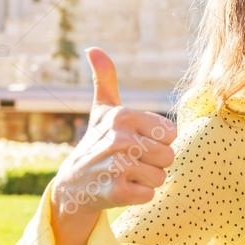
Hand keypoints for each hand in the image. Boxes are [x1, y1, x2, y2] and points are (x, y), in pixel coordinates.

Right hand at [50, 47, 177, 217]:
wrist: (73, 185)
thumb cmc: (97, 142)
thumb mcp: (103, 110)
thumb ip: (105, 79)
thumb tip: (93, 48)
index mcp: (124, 116)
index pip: (171, 133)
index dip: (158, 141)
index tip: (138, 142)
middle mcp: (120, 138)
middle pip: (168, 156)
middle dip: (154, 163)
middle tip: (131, 162)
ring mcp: (116, 166)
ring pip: (161, 177)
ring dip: (147, 180)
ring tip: (125, 175)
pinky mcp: (115, 192)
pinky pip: (149, 195)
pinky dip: (138, 196)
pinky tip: (120, 189)